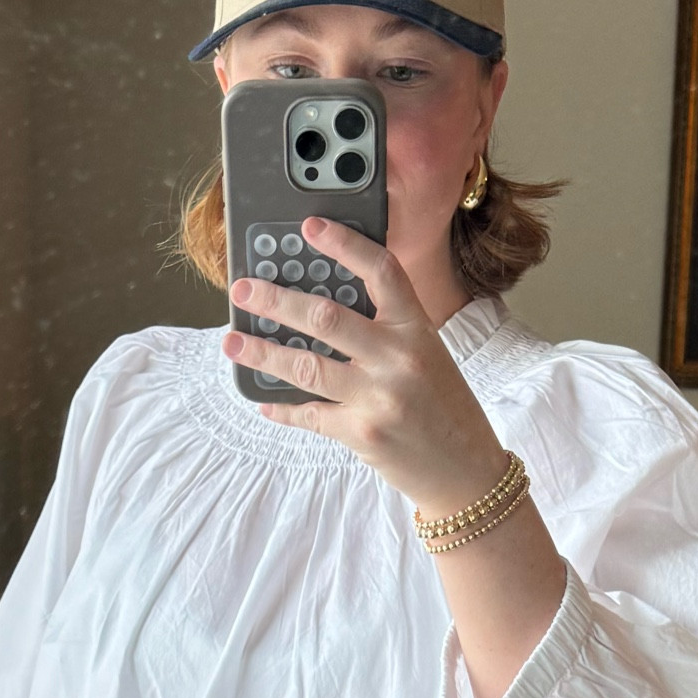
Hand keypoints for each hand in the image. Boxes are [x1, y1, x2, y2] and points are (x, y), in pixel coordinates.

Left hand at [225, 214, 507, 516]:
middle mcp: (398, 357)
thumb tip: (322, 313)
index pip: (381, 271)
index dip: (344, 244)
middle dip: (275, 301)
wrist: (465, 470)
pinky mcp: (362, 433)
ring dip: (261, 353)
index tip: (309, 227)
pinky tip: (263, 401)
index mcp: (417, 328)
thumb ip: (386, 331)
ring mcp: (379, 397)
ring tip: (232, 342)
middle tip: (242, 290)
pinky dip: (282, 408)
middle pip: (326, 317)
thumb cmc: (443, 407)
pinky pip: (309, 414)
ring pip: (305, 366)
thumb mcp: (427, 355)